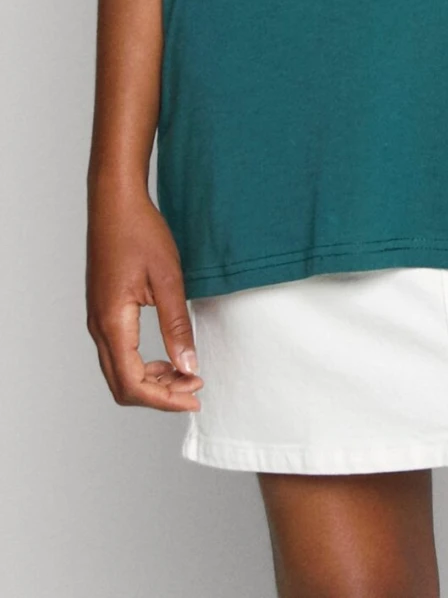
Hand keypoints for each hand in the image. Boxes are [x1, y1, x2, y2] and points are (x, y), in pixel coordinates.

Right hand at [86, 179, 201, 410]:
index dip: (165, 398)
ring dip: (152, 381)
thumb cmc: (140, 233)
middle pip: (122, 386)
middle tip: (194, 387)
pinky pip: (119, 354)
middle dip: (159, 395)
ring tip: (186, 372)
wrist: (115, 203)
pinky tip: (168, 355)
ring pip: (119, 372)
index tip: (195, 396)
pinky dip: (143, 365)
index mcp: (112, 323)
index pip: (133, 383)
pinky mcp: (103, 313)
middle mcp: (99, 328)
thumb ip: (177, 326)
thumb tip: (188, 366)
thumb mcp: (168, 279)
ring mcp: (98, 321)